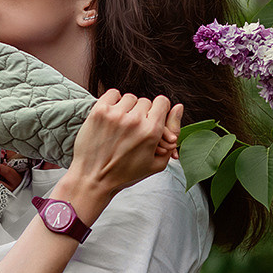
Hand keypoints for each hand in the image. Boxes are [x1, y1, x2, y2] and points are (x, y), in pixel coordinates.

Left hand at [68, 90, 183, 197]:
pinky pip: (112, 93)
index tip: (152, 120)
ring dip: (128, 108)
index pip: (162, 102)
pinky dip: (114, 101)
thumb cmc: (125, 174)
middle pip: (146, 101)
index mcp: (151, 132)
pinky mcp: (99, 112)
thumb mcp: (157, 163)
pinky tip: (113, 116)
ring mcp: (115, 115)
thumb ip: (173, 133)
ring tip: (122, 125)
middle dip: (143, 114)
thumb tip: (179, 107)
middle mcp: (134, 121)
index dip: (159, 111)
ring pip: (130, 98)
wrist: (93, 179)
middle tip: (134, 130)